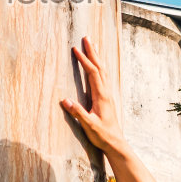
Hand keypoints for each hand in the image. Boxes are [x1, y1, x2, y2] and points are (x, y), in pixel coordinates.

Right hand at [60, 36, 126, 156]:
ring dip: (97, 57)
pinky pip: (103, 77)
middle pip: (100, 67)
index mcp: (101, 96)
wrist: (115, 143)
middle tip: (87, 38)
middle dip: (93, 52)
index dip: (84, 60)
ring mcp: (108, 94)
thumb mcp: (89, 125)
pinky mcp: (107, 98)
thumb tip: (64, 100)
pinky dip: (99, 67)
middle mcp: (106, 92)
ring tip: (93, 46)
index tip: (76, 49)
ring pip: (103, 71)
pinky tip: (98, 66)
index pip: (92, 73)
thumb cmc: (102, 135)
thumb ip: (78, 113)